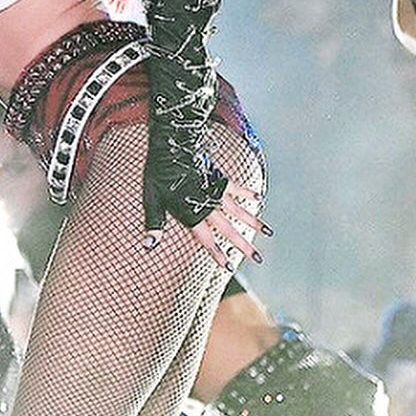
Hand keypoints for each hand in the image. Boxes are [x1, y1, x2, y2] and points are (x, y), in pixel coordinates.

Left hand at [145, 176, 269, 269]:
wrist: (171, 149)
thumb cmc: (159, 175)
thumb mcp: (153, 201)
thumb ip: (154, 225)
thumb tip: (147, 246)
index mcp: (192, 214)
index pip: (207, 240)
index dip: (218, 254)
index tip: (230, 267)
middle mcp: (208, 206)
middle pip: (229, 230)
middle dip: (243, 245)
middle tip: (258, 258)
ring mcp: (216, 192)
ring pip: (240, 211)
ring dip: (254, 222)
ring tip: (268, 232)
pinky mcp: (220, 178)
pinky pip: (238, 188)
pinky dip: (249, 193)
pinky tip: (259, 198)